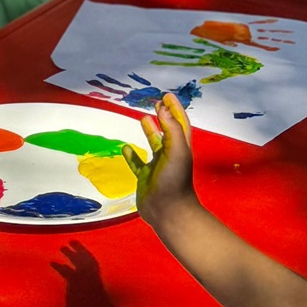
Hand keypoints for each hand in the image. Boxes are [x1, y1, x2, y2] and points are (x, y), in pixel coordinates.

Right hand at [121, 93, 196, 220]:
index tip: (166, 96)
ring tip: (143, 118)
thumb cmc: (174, 180)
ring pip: (154, 145)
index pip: (179, 123)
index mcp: (180, 148)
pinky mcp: (145, 178)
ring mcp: (157, 167)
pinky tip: (126, 147)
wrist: (168, 211)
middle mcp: (170, 155)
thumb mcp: (177, 151)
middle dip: (164, 116)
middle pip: (168, 131)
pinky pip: (137, 164)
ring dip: (150, 132)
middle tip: (156, 103)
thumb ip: (171, 129)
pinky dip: (132, 155)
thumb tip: (163, 108)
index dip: (175, 109)